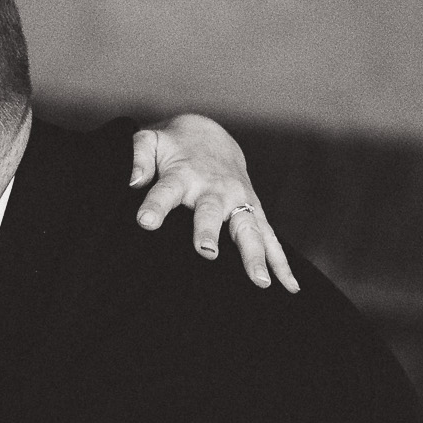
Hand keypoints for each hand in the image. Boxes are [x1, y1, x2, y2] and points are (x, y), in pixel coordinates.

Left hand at [129, 113, 299, 292]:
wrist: (208, 136)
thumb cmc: (172, 147)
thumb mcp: (150, 141)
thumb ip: (138, 156)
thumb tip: (133, 179)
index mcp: (183, 175)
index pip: (165, 190)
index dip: (155, 206)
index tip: (145, 221)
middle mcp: (214, 189)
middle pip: (211, 211)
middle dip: (209, 231)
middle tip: (205, 251)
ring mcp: (238, 201)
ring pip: (248, 229)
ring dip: (254, 254)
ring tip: (260, 281)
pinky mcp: (254, 211)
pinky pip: (270, 239)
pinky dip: (281, 262)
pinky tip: (290, 287)